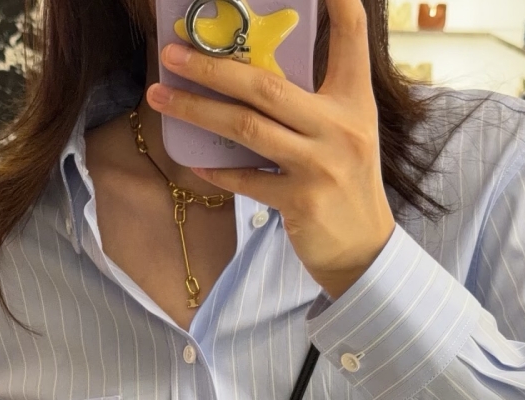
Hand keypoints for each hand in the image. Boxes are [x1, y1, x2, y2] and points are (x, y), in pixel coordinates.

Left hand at [146, 0, 395, 300]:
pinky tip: (194, 159)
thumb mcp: (344, 134)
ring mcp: (319, 166)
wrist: (363, 250)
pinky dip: (218, 170)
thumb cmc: (346, 184)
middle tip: (173, 53)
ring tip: (160, 97)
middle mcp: (340, 128)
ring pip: (247, 128)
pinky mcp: (301, 202)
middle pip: (266, 85)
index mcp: (355, 101)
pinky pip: (247, 180)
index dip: (339, 2)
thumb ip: (311, 104)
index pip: (351, 37)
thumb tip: (250, 77)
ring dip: (197, 111)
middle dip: (213, 66)